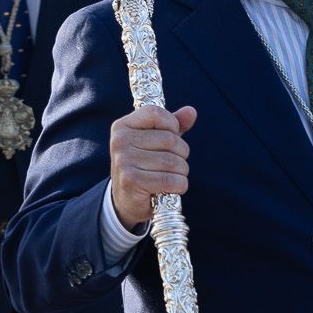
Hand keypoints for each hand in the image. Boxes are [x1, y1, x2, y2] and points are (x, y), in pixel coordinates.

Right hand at [108, 102, 197, 227]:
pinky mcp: (132, 181)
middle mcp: (120, 141)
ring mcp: (124, 161)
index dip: (172, 124)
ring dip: (181, 172)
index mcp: (123, 126)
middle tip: (174, 163)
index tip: (171, 137)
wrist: (126, 200)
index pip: (156, 113)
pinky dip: (179, 185)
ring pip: (173, 161)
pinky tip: (171, 188)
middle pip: (170, 139)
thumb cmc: (144, 166)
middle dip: (181, 153)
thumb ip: (173, 125)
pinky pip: (171, 180)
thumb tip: (191, 111)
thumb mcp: (155, 142)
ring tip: (172, 176)